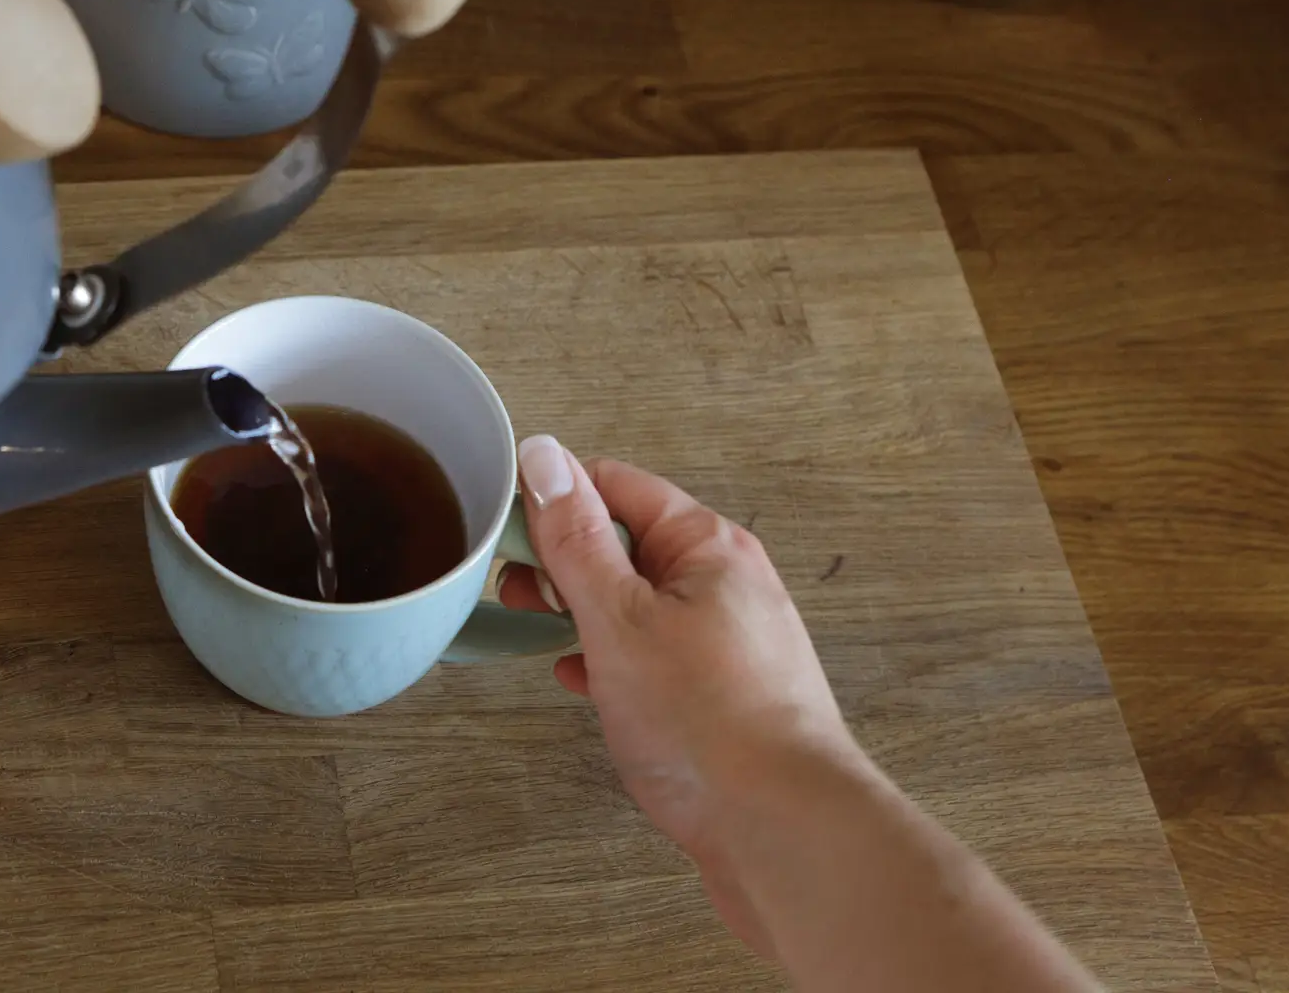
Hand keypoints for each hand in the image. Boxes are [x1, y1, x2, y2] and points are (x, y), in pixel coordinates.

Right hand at [501, 437, 861, 953]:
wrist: (784, 831)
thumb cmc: (711, 724)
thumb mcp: (619, 617)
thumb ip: (576, 538)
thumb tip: (545, 458)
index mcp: (706, 545)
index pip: (613, 483)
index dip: (552, 498)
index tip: (505, 530)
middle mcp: (724, 582)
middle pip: (626, 541)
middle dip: (562, 560)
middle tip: (517, 591)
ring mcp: (727, 639)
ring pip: (637, 602)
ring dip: (583, 611)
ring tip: (543, 634)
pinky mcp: (721, 693)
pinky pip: (654, 653)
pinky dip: (612, 657)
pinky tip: (584, 681)